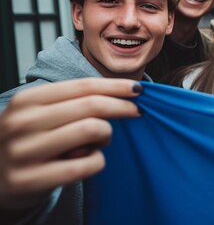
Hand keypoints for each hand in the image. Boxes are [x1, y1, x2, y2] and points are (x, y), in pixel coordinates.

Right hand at [0, 78, 140, 211]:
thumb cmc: (28, 141)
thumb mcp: (39, 115)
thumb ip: (72, 103)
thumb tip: (123, 93)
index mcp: (26, 101)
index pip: (82, 86)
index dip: (115, 87)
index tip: (137, 90)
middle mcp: (22, 123)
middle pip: (92, 106)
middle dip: (122, 107)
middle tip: (135, 112)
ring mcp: (24, 152)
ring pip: (92, 130)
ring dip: (107, 135)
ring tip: (102, 140)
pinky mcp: (30, 180)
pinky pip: (86, 164)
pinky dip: (98, 161)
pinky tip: (91, 159)